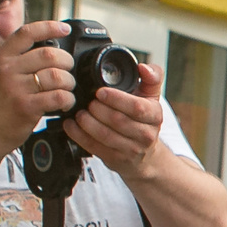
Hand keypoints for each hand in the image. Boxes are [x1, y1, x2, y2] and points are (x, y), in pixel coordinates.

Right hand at [0, 20, 79, 157]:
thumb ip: (14, 60)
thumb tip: (45, 45)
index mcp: (0, 57)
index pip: (26, 33)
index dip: (49, 27)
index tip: (65, 29)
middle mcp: (5, 69)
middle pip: (49, 54)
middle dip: (66, 62)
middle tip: (67, 72)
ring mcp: (14, 88)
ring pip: (56, 76)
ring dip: (69, 83)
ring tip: (66, 89)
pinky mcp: (25, 107)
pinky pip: (58, 96)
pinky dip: (68, 99)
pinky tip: (64, 103)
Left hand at [64, 62, 170, 177]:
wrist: (146, 155)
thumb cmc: (145, 121)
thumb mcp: (152, 98)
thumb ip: (152, 77)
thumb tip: (143, 67)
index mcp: (154, 116)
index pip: (137, 107)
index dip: (117, 99)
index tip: (101, 92)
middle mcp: (145, 135)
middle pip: (118, 121)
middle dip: (98, 110)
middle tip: (88, 102)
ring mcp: (131, 149)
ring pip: (105, 135)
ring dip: (87, 123)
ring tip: (79, 113)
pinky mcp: (115, 159)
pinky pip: (94, 147)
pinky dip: (79, 135)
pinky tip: (71, 125)